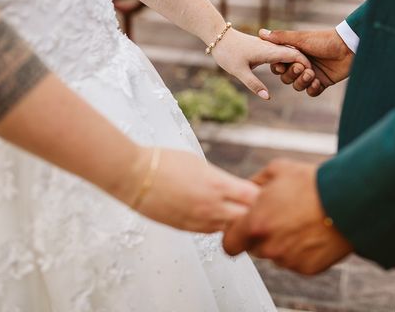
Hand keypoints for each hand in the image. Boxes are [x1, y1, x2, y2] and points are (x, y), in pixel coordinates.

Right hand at [120, 146, 259, 232]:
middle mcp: (211, 206)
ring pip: (230, 229)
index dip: (260, 194)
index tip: (260, 190)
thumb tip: (232, 187)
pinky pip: (210, 232)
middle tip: (251, 204)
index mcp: (217, 184)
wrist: (133, 176)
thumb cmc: (165, 162)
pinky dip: (217, 225)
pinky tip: (215, 216)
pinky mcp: (185, 229)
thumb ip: (220, 179)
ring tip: (234, 211)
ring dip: (235, 221)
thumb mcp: (200, 164)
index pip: (254, 197)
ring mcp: (198, 220)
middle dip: (252, 211)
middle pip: (247, 217)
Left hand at [212, 28, 311, 99]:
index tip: (312, 75)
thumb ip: (254, 84)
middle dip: (305, 64)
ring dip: (298, 62)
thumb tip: (267, 97)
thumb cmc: (228, 53)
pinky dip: (289, 60)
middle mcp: (271, 47)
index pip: (295, 55)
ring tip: (304, 75)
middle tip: (312, 78)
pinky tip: (289, 68)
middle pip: (295, 53)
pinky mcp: (263, 47)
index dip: (305, 65)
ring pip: (289, 51)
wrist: (218, 37)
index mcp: (269, 51)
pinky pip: (281, 52)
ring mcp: (268, 46)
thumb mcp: (239, 72)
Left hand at [223, 159, 352, 274]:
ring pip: (277, 255)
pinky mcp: (308, 268)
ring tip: (301, 221)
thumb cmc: (315, 183)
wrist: (350, 199)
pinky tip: (313, 231)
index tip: (243, 228)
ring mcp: (289, 260)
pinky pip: (297, 262)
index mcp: (256, 223)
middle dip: (262, 235)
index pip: (229, 243)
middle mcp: (269, 246)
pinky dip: (302, 251)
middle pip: (254, 248)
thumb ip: (255, 183)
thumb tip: (247, 189)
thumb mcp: (278, 170)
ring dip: (283, 243)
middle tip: (281, 217)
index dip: (235, 235)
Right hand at [259, 29, 352, 96]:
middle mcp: (301, 64)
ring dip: (302, 82)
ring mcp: (312, 74)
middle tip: (301, 67)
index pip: (279, 66)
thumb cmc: (324, 40)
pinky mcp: (323, 82)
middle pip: (286, 78)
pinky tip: (317, 82)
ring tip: (312, 74)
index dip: (278, 68)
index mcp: (294, 54)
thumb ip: (281, 38)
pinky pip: (311, 92)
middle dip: (292, 75)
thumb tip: (260, 33)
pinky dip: (312, 89)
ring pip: (298, 86)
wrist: (348, 47)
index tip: (280, 66)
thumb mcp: (301, 38)